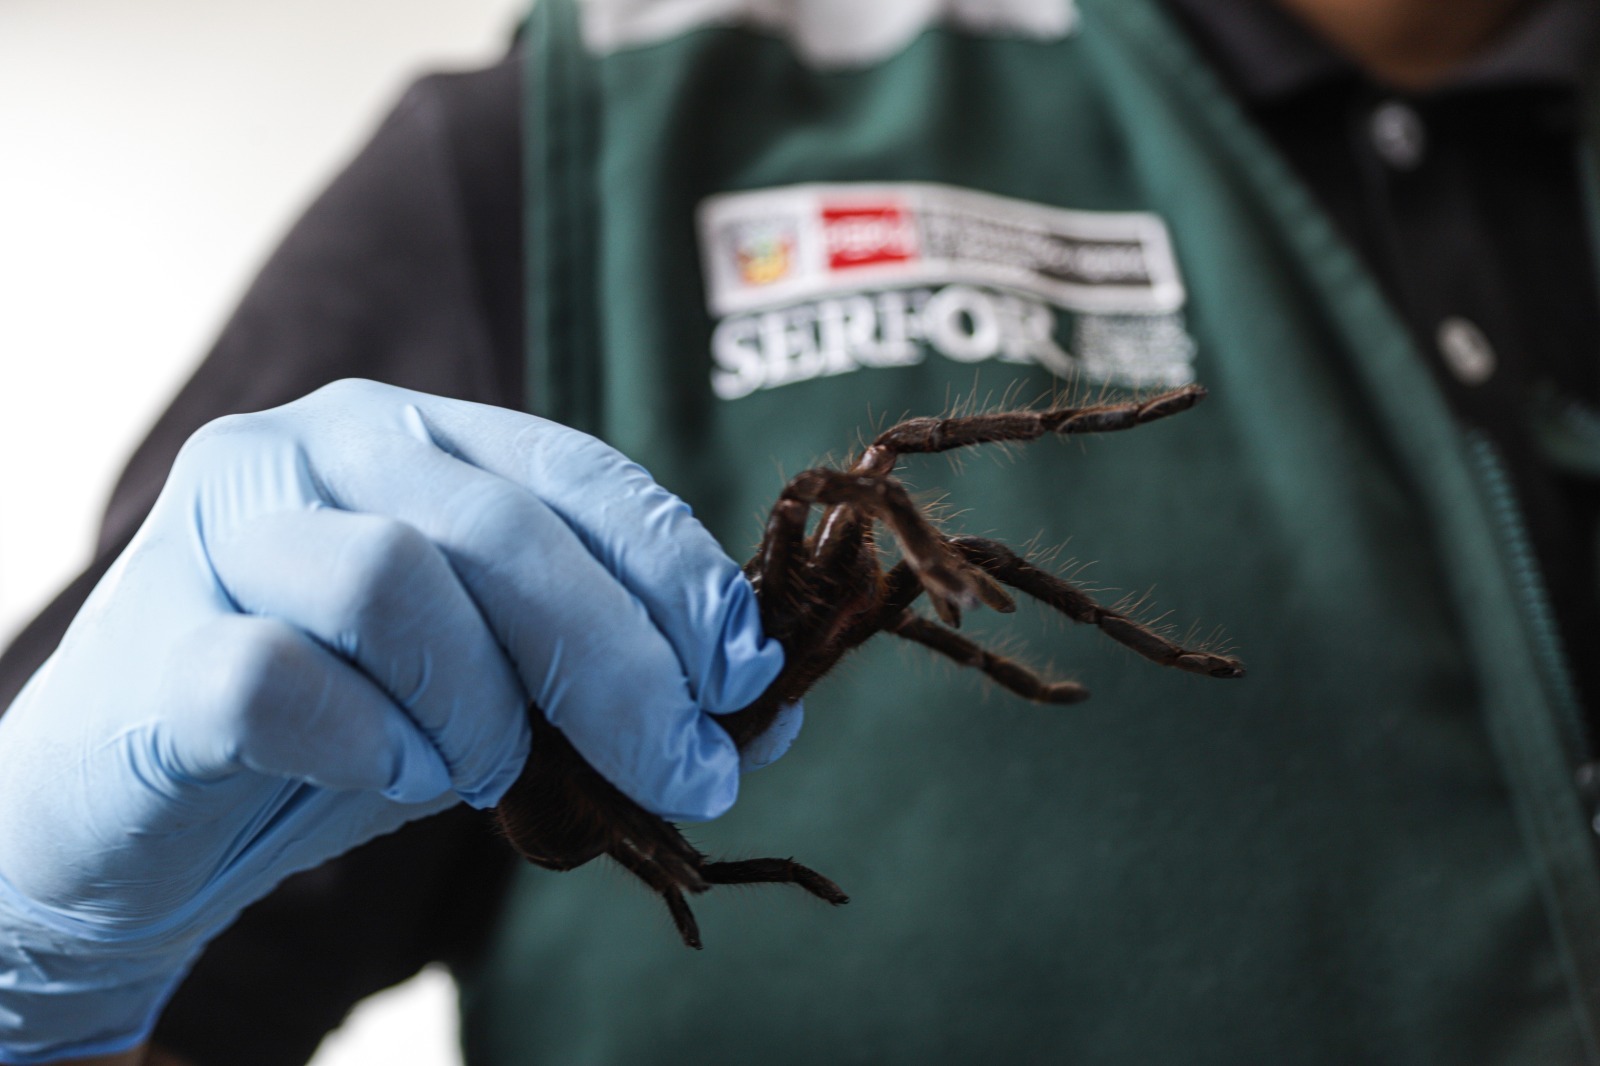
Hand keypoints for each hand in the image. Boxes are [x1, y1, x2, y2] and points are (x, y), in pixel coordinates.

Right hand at [0, 380, 784, 1062]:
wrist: (138, 814)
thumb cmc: (339, 728)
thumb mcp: (502, 694)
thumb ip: (615, 686)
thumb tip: (767, 720)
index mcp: (416, 436)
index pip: (577, 473)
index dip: (677, 571)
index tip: (744, 673)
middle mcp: (316, 448)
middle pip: (503, 530)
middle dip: (623, 664)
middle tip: (687, 768)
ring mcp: (224, 529)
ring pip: (394, 581)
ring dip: (482, 705)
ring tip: (489, 771)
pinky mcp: (150, 638)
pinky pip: (282, 678)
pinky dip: (369, 744)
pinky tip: (397, 776)